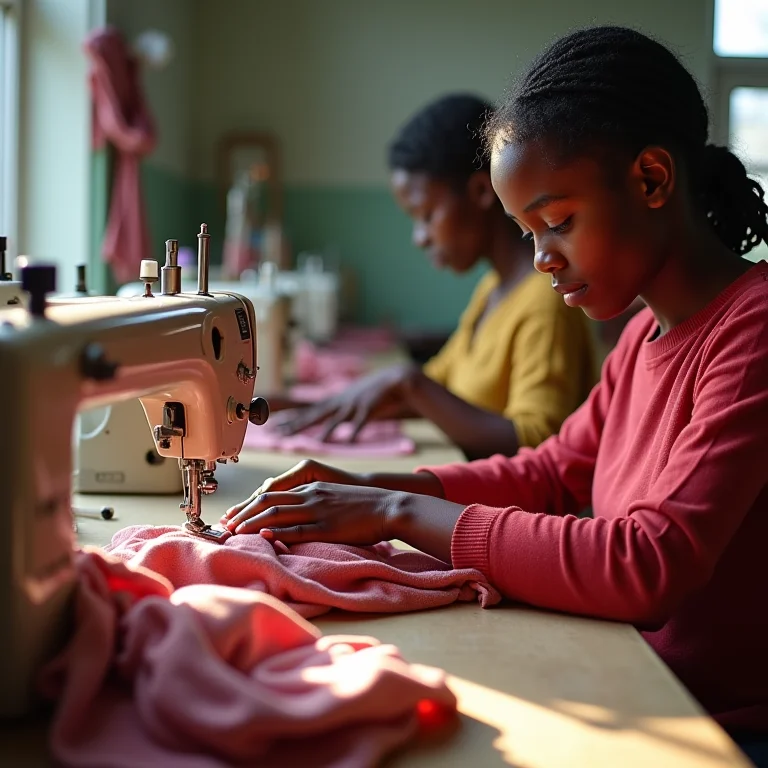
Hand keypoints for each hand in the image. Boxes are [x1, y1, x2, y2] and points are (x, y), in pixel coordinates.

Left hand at [222, 481, 405, 545]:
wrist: (388, 506)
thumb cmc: (364, 505)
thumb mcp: (334, 497)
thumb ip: (314, 502)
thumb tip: (294, 517)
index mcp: (312, 487)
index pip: (273, 493)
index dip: (250, 504)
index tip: (235, 514)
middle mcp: (311, 495)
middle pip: (269, 500)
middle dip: (244, 512)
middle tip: (226, 523)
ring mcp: (318, 510)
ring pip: (278, 513)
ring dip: (253, 522)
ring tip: (235, 530)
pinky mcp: (328, 526)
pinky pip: (299, 529)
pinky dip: (279, 532)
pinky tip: (264, 535)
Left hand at [276, 364, 415, 440]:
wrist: (395, 380)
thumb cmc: (374, 393)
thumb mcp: (353, 400)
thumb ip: (342, 411)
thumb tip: (334, 423)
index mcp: (335, 401)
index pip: (309, 412)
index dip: (292, 420)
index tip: (275, 427)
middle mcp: (340, 403)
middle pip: (314, 415)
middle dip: (295, 425)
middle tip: (277, 433)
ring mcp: (354, 406)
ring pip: (335, 420)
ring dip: (325, 431)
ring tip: (314, 442)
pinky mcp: (369, 409)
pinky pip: (361, 422)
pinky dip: (355, 431)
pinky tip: (350, 440)